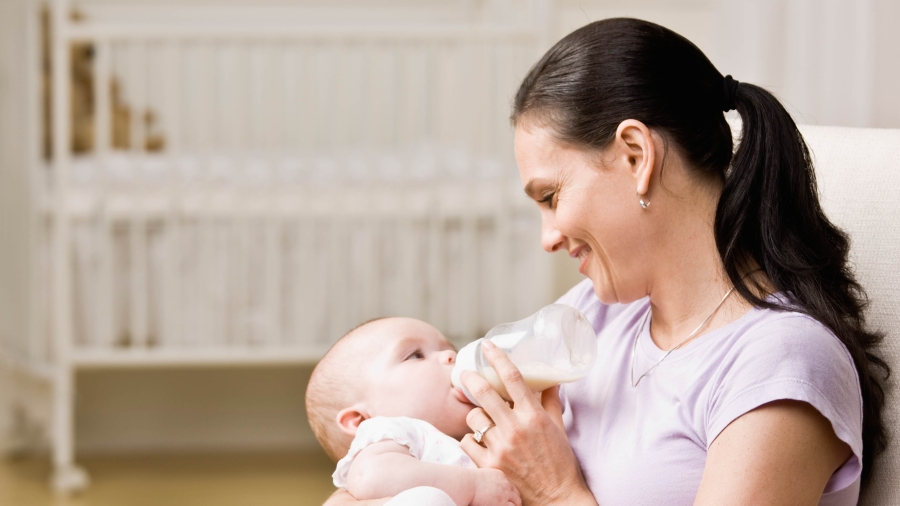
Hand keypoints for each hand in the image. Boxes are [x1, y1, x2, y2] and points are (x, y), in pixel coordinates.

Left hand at [460, 340, 596, 505]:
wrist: (557, 499)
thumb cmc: (560, 463)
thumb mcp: (558, 428)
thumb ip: (550, 402)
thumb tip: (550, 380)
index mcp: (533, 415)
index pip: (512, 377)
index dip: (497, 357)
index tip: (487, 346)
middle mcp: (515, 428)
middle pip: (484, 392)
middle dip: (470, 378)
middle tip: (464, 374)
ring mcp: (500, 447)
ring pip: (474, 417)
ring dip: (476, 415)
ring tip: (483, 420)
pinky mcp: (489, 465)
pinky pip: (467, 441)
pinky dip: (471, 439)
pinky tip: (480, 441)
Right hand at [470, 468, 520, 505]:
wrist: (465, 484)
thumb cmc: (466, 482)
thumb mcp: (480, 477)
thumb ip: (487, 480)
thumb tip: (484, 488)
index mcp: (500, 475)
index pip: (510, 485)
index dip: (510, 493)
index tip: (509, 498)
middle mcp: (505, 484)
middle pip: (516, 494)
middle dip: (515, 500)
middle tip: (514, 505)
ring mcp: (505, 494)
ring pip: (517, 502)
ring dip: (514, 505)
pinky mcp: (502, 503)